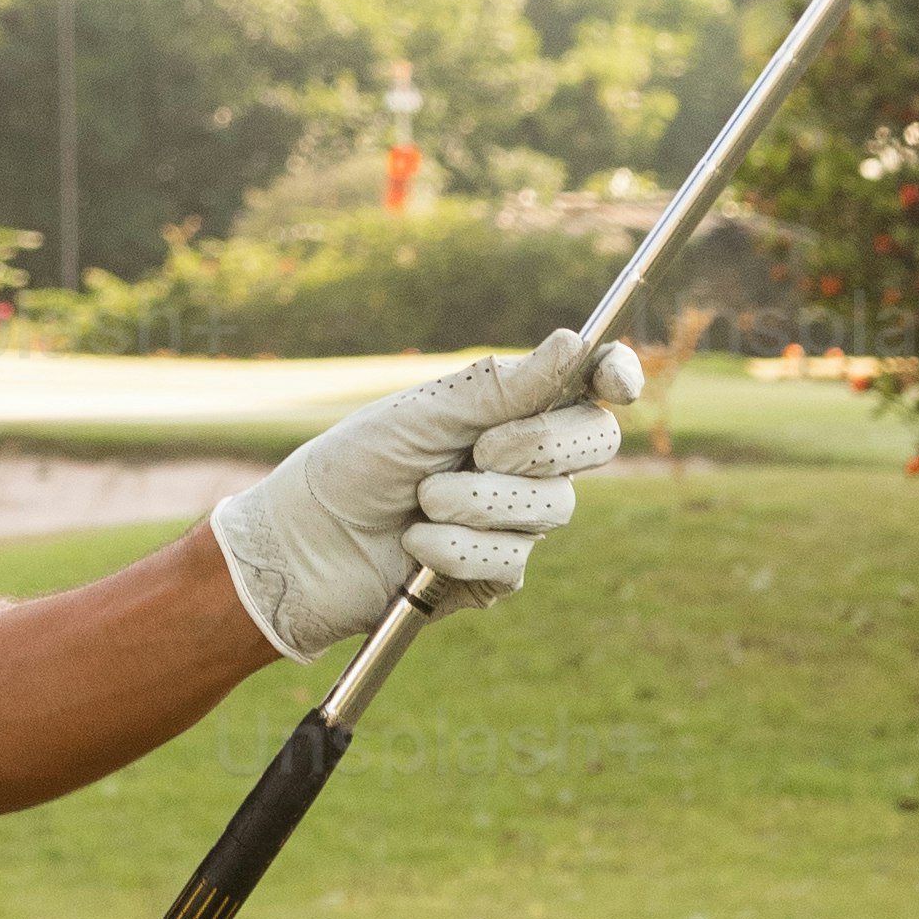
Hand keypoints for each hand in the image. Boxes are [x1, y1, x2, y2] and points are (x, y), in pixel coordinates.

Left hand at [207, 328, 644, 664]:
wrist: (302, 547)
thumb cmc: (352, 467)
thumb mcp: (421, 416)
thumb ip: (500, 388)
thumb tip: (574, 342)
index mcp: (508, 409)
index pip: (589, 386)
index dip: (616, 376)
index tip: (613, 381)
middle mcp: (523, 462)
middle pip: (593, 444)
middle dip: (540, 447)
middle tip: (480, 450)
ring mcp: (514, 520)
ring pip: (554, 509)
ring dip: (481, 503)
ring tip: (422, 501)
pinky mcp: (495, 576)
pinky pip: (513, 560)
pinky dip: (459, 548)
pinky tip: (417, 545)